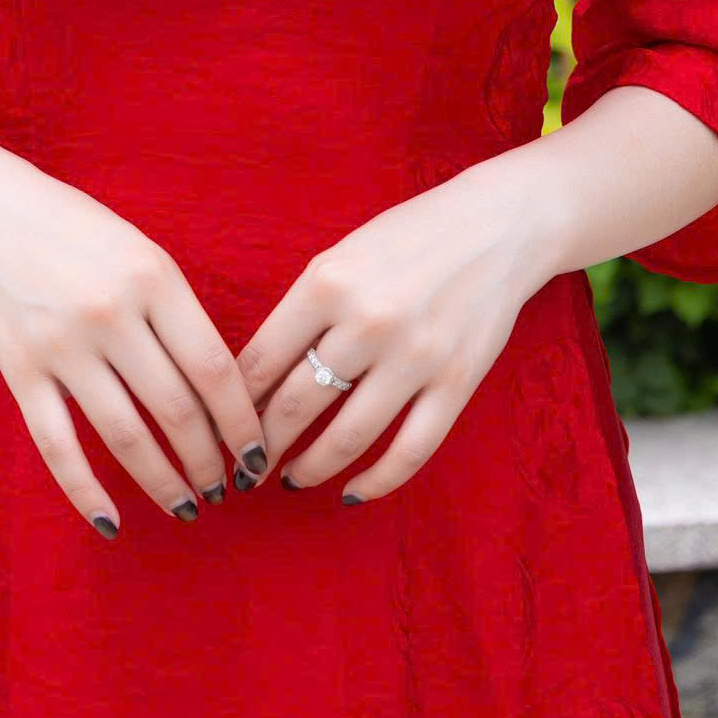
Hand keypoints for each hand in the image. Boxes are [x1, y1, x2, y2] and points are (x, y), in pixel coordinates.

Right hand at [0, 147, 265, 539]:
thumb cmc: (79, 233)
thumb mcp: (143, 253)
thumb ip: (178, 314)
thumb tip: (219, 395)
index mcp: (154, 278)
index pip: (214, 369)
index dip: (241, 423)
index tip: (255, 456)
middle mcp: (112, 314)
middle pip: (177, 409)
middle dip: (208, 461)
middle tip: (224, 488)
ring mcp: (63, 346)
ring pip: (126, 436)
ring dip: (163, 482)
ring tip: (186, 507)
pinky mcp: (21, 371)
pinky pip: (57, 445)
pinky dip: (85, 492)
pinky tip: (112, 523)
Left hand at [231, 165, 551, 502]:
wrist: (497, 225)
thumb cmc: (407, 238)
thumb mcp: (340, 258)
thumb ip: (301, 312)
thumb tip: (256, 381)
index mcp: (327, 283)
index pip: (262, 361)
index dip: (234, 406)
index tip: (220, 429)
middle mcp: (368, 321)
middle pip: (297, 404)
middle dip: (263, 446)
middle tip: (244, 469)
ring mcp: (416, 356)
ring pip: (347, 437)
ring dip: (310, 468)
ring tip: (292, 479)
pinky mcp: (457, 383)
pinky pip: (410, 452)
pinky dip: (376, 483)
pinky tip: (351, 493)